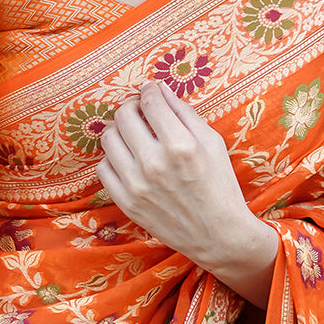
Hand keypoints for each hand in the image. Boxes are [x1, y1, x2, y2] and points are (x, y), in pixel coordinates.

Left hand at [97, 80, 276, 306]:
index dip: (149, 90)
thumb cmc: (220, 185)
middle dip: (132, 106)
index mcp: (180, 144)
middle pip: (124, 115)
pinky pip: (103, 167)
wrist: (218, 234)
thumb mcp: (212, 143)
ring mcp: (136, 184)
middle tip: (140, 110)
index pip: (150, 101)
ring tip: (133, 133)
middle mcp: (154, 163)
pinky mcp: (126, 202)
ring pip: (108, 138)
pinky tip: (128, 158)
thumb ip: (185, 113)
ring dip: (119, 129)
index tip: (150, 90)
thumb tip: (160, 89)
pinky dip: (113, 157)